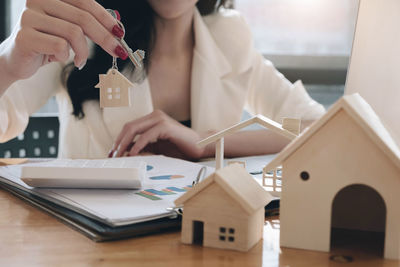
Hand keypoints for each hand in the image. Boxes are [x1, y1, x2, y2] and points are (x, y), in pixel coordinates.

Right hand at [0, 0, 126, 85]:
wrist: (18, 59)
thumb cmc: (48, 43)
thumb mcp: (70, 30)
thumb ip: (89, 23)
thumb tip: (117, 26)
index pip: (85, 2)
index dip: (106, 18)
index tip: (120, 33)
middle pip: (83, 18)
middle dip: (105, 37)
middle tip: (117, 52)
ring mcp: (29, 16)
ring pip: (74, 33)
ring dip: (83, 51)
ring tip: (80, 60)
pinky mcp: (25, 36)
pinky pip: (60, 46)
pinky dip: (67, 56)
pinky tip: (61, 59)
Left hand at [110, 110, 208, 159]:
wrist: (199, 146)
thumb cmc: (181, 147)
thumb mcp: (157, 147)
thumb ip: (143, 146)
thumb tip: (126, 152)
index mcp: (152, 119)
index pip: (130, 127)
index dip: (119, 140)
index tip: (113, 152)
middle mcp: (155, 116)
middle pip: (129, 127)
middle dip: (118, 142)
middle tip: (113, 155)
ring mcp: (160, 119)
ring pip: (134, 129)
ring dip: (124, 144)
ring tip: (119, 156)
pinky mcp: (165, 126)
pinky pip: (146, 136)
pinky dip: (137, 146)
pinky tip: (133, 154)